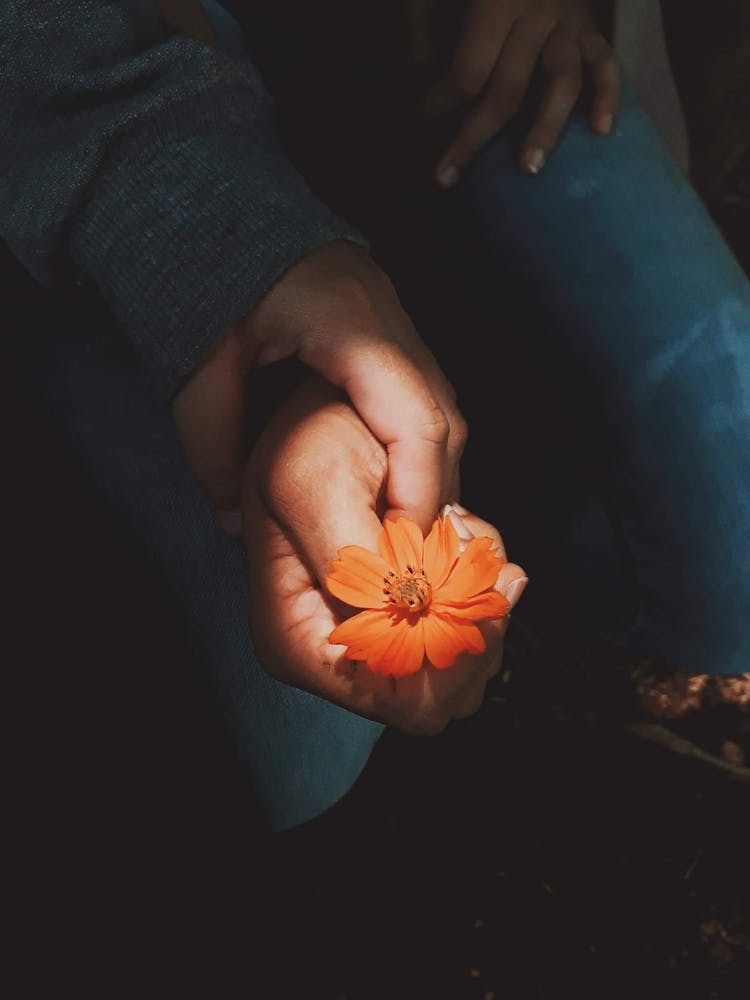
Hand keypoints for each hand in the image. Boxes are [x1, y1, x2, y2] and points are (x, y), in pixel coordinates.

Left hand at [171, 239, 466, 535]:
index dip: (419, 493)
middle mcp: (392, 319)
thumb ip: (212, 450)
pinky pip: (425, 400)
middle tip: (405, 558)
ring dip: (429, 474)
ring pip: (444, 411)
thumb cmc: (205, 275)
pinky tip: (393, 486)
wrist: (219, 213)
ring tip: (400, 531)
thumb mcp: (197, 367)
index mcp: (351, 320)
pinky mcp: (392, 333)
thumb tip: (234, 524)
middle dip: (431, 495)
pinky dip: (418, 451)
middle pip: (444, 420)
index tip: (401, 553)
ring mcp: (398, 322)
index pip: (415, 419)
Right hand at [242, 377, 527, 734]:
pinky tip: (462, 535)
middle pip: (439, 697)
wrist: (325, 412)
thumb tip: (413, 618)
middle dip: (473, 625)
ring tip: (463, 532)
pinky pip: (463, 630)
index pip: (404, 702)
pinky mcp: (399, 616)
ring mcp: (369, 639)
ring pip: (459, 666)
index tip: (476, 586)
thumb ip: (363, 565)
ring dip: (480, 600)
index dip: (455, 657)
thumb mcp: (320, 484)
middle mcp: (332, 655)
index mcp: (298, 641)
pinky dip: (479, 586)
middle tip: (481, 557)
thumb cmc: (308, 437)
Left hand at [409, 0, 619, 183]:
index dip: (440, 102)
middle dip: (472, 136)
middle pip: (508, 88)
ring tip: (528, 168)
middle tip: (445, 175)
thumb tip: (413, 77)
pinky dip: (608, 96)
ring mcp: (571, 23)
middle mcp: (539, 11)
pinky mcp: (593, 32)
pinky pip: (607, 66)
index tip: (417, 124)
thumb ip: (422, 25)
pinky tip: (601, 131)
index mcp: (498, 0)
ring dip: (545, 128)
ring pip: (562, 83)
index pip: (469, 70)